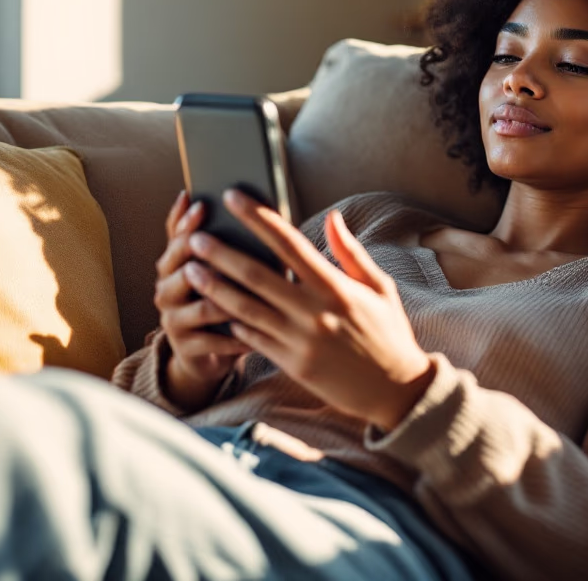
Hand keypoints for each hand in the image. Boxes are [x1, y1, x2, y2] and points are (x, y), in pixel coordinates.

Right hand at [153, 190, 250, 411]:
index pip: (174, 236)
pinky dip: (235, 336)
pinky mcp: (185, 347)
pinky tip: (257, 332)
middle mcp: (167, 288)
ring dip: (225, 299)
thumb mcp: (220, 271)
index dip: (186, 220)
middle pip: (177, 265)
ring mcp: (173, 319)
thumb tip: (253, 205)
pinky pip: (211, 339)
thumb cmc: (220, 303)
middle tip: (218, 243)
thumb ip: (229, 243)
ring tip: (250, 294)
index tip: (203, 204)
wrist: (206, 354)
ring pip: (199, 304)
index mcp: (174, 264)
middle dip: (198, 252)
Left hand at [185, 189, 433, 431]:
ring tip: (190, 271)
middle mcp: (314, 312)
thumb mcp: (380, 287)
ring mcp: (300, 340)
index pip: (289, 243)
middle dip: (221, 254)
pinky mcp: (292, 365)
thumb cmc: (389, 333)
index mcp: (335, 287)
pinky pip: (254, 339)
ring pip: (246, 309)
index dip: (258, 219)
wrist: (396, 390)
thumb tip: (332, 217)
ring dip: (215, 288)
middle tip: (195, 238)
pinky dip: (233, 322)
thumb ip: (351, 252)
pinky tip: (214, 308)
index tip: (234, 198)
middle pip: (256, 275)